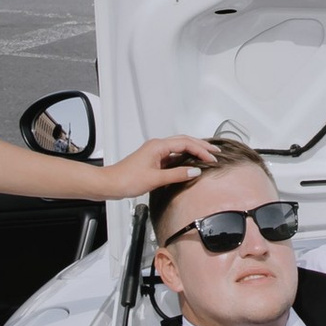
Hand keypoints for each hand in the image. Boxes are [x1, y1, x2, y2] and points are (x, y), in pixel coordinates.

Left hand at [100, 134, 222, 196]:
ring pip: (179, 147)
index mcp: (158, 146)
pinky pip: (173, 155)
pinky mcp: (153, 160)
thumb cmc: (127, 179)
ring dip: (194, 150)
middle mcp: (157, 146)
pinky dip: (184, 158)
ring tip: (207, 155)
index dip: (201, 151)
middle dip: (201, 146)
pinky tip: (190, 164)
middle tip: (215, 152)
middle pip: (184, 141)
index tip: (212, 159)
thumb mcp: (155, 179)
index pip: (186, 143)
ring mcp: (155, 152)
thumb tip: (195, 171)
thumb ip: (177, 174)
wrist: (110, 184)